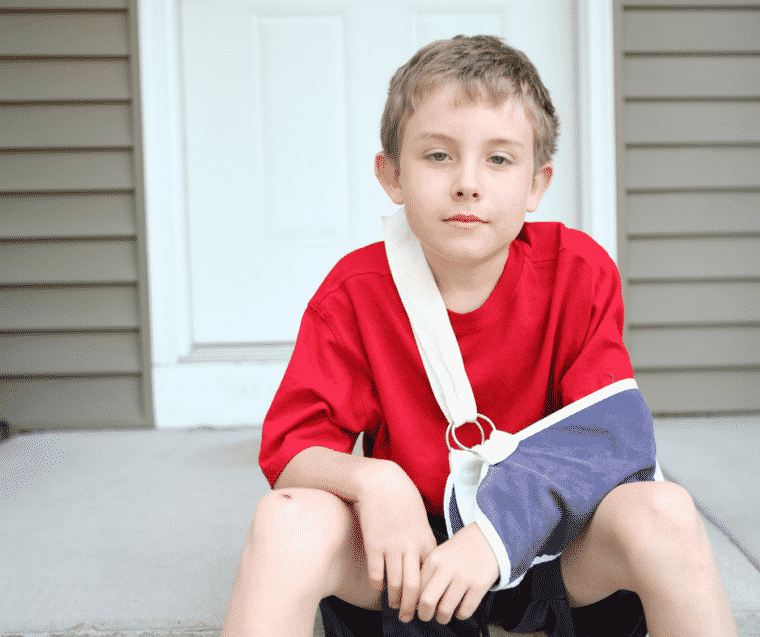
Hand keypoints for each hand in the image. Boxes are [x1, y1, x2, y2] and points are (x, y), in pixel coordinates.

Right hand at [353, 461, 436, 622]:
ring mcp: (392, 546)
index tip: (427, 601)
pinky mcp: (374, 544)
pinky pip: (377, 573)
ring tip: (394, 607)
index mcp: (425, 539)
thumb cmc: (402, 496)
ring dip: (395, 599)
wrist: (381, 481)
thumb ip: (422, 537)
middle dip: (413, 606)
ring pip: (396, 583)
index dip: (429, 591)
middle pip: (415, 586)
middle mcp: (410, 546)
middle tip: (410, 617)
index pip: (430, 574)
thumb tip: (422, 557)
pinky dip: (378, 584)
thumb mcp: (419, 516)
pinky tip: (379, 588)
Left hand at [417, 522, 499, 623]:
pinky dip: (460, 615)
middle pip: (427, 601)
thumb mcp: (439, 554)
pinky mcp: (479, 586)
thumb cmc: (460, 551)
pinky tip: (460, 608)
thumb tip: (417, 600)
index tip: (417, 606)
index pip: (417, 588)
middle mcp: (447, 568)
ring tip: (443, 615)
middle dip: (424, 614)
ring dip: (442, 618)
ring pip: (445, 610)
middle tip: (426, 616)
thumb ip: (428, 574)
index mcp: (434, 559)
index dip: (415, 601)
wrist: (486, 539)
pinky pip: (465, 611)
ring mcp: (464, 577)